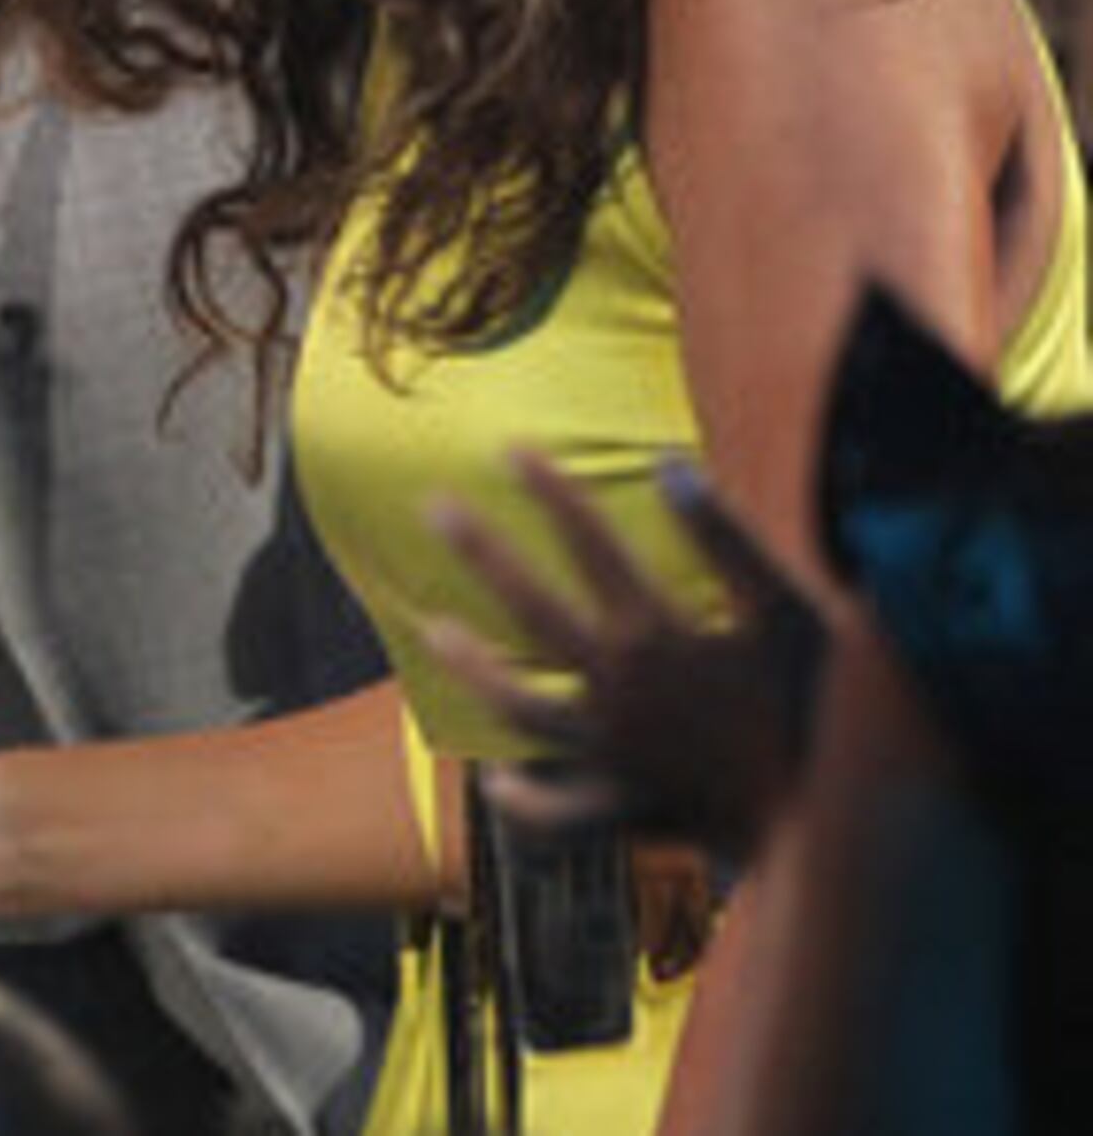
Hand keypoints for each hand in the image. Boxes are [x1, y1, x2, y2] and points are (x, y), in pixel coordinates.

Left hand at [421, 449, 822, 864]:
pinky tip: (498, 782)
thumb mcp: (790, 612)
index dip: (551, 493)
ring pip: (520, 707)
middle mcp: (619, 692)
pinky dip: (526, 801)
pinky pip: (562, 815)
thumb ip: (729, 539)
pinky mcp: (632, 810)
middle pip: (532, 611)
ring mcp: (616, 754)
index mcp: (657, 638)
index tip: (511, 449)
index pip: (591, 547)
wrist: (847, 828)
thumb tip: (669, 466)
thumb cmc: (829, 709)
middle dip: (482, 553)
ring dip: (472, 666)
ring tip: (431, 630)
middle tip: (433, 507)